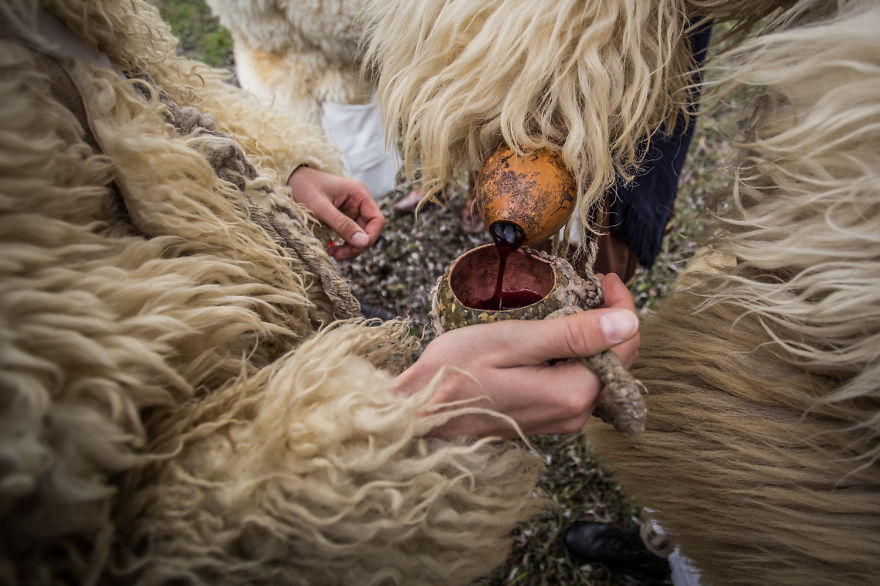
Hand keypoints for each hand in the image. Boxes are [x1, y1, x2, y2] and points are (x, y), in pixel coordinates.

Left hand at [288, 165, 385, 259]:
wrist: (289, 179)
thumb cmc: (304, 187)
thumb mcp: (321, 207)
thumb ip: (342, 224)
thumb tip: (363, 243)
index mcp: (359, 194)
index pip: (377, 220)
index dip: (370, 237)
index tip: (355, 248)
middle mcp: (359, 202)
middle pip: (368, 230)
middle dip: (356, 245)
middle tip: (338, 255)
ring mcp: (351, 210)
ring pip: (359, 235)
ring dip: (349, 248)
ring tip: (333, 253)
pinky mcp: (342, 217)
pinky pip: (348, 234)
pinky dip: (342, 244)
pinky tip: (331, 248)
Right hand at [394, 273, 639, 437]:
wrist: (418, 412)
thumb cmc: (454, 371)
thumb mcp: (512, 341)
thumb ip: (572, 334)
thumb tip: (628, 323)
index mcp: (572, 393)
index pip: (625, 346)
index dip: (623, 307)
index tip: (605, 278)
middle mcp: (576, 414)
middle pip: (618, 362)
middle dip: (613, 322)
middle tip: (592, 286)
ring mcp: (562, 421)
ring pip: (601, 373)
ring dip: (596, 339)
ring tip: (575, 305)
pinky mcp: (548, 419)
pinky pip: (580, 384)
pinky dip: (578, 357)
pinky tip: (557, 338)